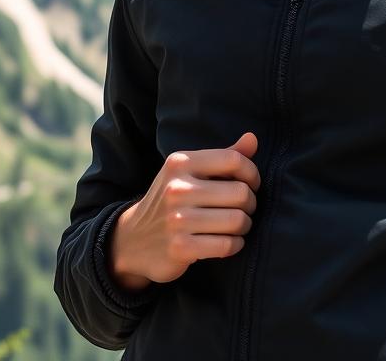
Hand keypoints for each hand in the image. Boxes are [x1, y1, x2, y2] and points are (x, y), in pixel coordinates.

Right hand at [108, 131, 260, 290]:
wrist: (133, 239)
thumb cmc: (173, 200)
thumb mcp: (191, 171)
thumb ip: (223, 155)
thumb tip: (253, 138)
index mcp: (181, 163)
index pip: (234, 160)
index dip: (252, 173)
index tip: (252, 185)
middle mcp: (177, 188)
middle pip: (240, 192)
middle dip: (250, 203)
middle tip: (244, 209)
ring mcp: (177, 219)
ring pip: (237, 220)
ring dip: (244, 225)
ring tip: (238, 226)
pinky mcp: (180, 248)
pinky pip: (226, 245)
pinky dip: (235, 245)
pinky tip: (230, 242)